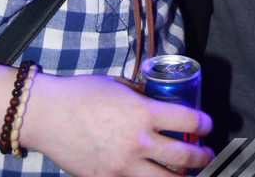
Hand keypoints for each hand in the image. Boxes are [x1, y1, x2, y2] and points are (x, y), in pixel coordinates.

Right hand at [23, 72, 213, 175]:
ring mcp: (122, 167)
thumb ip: (141, 97)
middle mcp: (138, 142)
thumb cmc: (82, 94)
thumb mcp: (119, 86)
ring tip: (191, 174)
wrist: (47, 116)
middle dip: (203, 157)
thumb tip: (158, 102)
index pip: (188, 120)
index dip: (204, 124)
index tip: (208, 125)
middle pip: (184, 156)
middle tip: (208, 154)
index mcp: (143, 112)